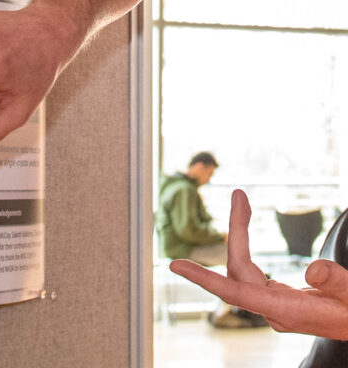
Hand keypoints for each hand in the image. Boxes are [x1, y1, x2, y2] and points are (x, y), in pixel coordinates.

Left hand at [171, 189, 347, 338]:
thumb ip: (336, 282)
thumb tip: (312, 267)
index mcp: (286, 311)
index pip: (236, 292)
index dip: (204, 279)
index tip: (176, 265)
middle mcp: (273, 309)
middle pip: (239, 268)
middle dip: (237, 230)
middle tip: (239, 196)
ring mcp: (273, 305)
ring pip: (242, 267)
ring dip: (239, 233)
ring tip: (240, 200)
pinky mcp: (276, 298)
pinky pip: (250, 269)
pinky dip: (244, 244)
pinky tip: (243, 224)